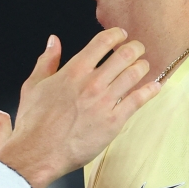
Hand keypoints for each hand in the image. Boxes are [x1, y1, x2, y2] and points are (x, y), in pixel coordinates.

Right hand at [0, 28, 158, 187]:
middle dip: (134, 48)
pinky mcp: (113, 122)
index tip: (120, 35)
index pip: (101, 43)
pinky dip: (150, 91)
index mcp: (73, 71)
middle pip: (124, 55)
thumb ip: (46, 60)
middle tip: (137, 49)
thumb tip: (54, 41)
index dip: (115, 35)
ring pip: (133, 75)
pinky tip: (155, 86)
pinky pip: (138, 101)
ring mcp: (104, 102)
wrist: (38, 152)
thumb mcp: (33, 85)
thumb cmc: (34, 123)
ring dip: (143, 66)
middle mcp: (92, 83)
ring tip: (144, 66)